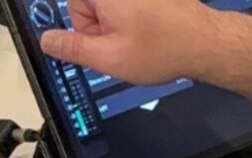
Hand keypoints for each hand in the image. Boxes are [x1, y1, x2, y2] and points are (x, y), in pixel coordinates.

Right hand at [40, 0, 216, 84]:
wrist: (204, 43)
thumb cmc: (163, 49)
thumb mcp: (108, 58)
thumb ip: (71, 49)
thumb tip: (47, 41)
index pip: (73, 4)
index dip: (83, 27)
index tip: (97, 40)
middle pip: (91, 4)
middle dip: (100, 26)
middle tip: (121, 43)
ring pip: (110, 7)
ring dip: (118, 25)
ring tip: (139, 39)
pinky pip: (128, 8)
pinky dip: (133, 20)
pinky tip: (148, 33)